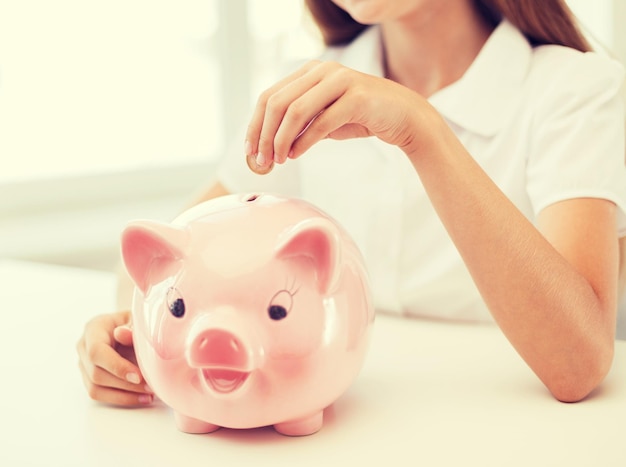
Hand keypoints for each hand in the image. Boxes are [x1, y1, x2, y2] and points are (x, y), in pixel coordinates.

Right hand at [77, 310, 152, 405]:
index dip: (116, 366)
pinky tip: (141, 398)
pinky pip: (100, 394)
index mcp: (93, 329)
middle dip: (125, 384)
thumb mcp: (136, 318)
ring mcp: (84, 364)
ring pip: (96, 388)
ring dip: (124, 395)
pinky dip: (121, 398)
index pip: (97, 352)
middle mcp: (83, 347)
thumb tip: (122, 334)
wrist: (130, 326)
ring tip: (148, 396)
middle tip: (150, 387)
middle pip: (96, 373)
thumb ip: (131, 326)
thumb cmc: (134, 321)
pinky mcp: (89, 378)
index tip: (138, 377)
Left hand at [244, 60, 441, 170]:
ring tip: (279, 160)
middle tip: (262, 160)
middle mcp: (323, 71)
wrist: (404, 117)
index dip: (255, 124)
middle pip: (278, 102)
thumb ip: (299, 125)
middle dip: (264, 134)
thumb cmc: (361, 117)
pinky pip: (322, 122)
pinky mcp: (358, 97)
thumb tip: (268, 146)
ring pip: (296, 111)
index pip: (270, 96)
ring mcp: (341, 81)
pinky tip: (296, 155)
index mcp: (311, 72)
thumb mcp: (323, 118)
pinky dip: (304, 142)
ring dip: (281, 139)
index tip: (250, 150)